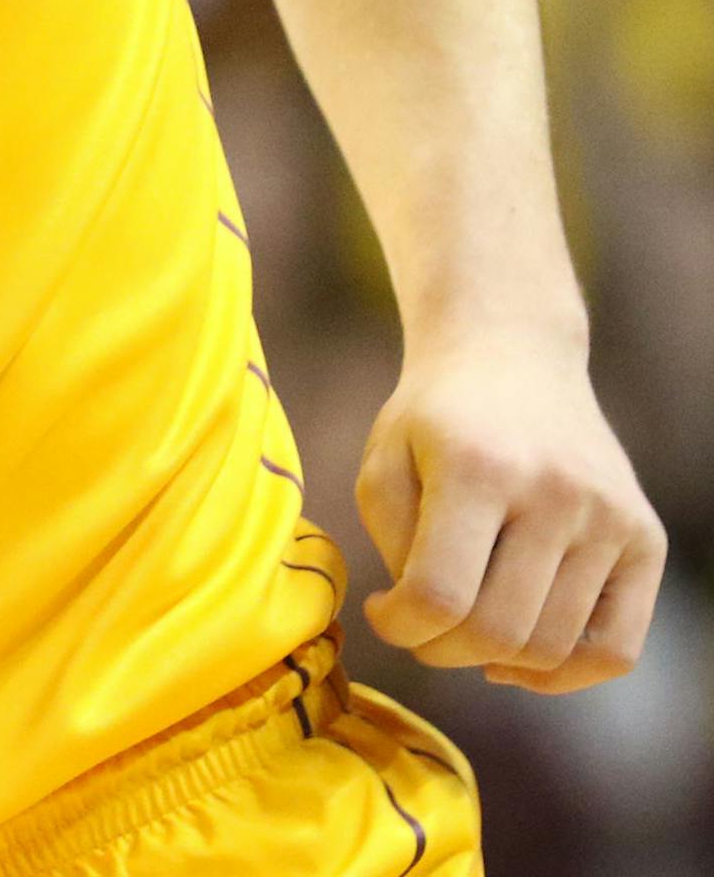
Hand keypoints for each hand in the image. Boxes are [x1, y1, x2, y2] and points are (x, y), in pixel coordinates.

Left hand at [358, 327, 665, 692]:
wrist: (513, 354)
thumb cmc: (437, 417)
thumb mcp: (384, 459)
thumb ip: (393, 543)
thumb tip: (423, 623)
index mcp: (478, 465)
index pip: (439, 593)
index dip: (400, 625)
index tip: (384, 612)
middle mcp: (554, 490)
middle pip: (497, 630)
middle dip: (442, 650)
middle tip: (420, 630)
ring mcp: (609, 515)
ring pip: (552, 648)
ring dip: (495, 660)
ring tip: (463, 630)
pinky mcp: (646, 537)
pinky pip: (616, 649)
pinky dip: (566, 675)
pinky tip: (518, 658)